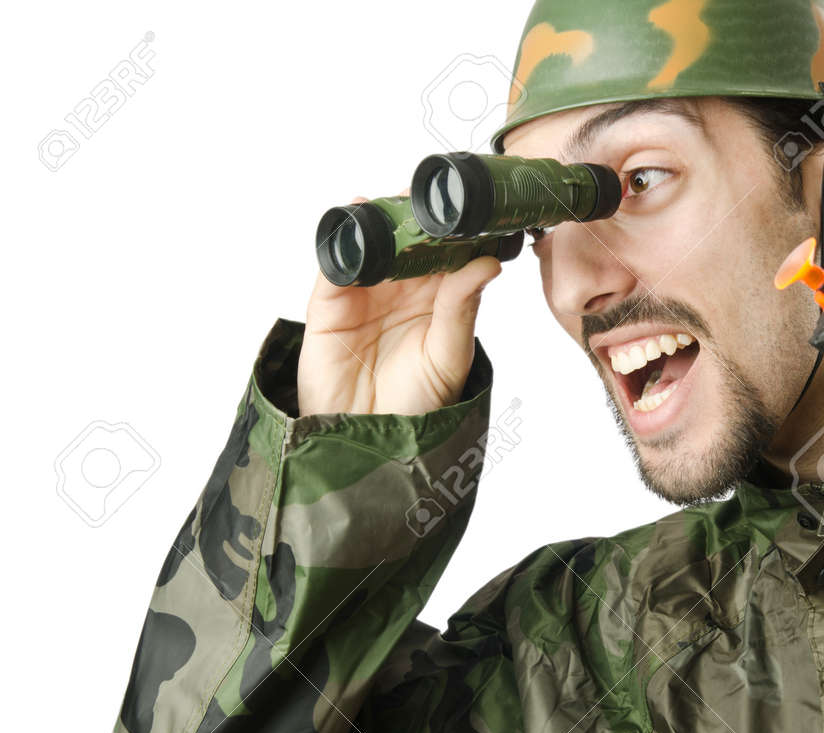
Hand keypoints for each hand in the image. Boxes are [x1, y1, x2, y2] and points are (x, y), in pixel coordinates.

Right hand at [298, 192, 503, 415]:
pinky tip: (357, 222)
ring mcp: (364, 293)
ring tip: (394, 201)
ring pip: (371, 243)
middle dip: (415, 213)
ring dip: (379, 219)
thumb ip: (462, 309)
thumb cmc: (417, 404)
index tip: (468, 202)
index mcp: (438, 297)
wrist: (369, 441)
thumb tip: (488, 264)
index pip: (447, 250)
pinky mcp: (329, 304)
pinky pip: (335, 265)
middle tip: (428, 193)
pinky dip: (343, 242)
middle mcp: (401, 288)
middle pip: (407, 238)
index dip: (455, 226)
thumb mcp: (449, 357)